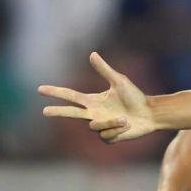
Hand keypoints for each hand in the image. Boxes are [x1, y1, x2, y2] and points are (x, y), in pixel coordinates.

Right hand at [38, 52, 156, 142]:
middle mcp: (94, 113)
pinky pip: (106, 135)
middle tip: (44, 111)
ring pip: (95, 126)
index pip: (70, 96)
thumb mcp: (119, 81)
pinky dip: (117, 130)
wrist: (150, 114)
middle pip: (70, 113)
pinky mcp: (108, 137)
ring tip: (125, 118)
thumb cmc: (136, 97)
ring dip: (111, 122)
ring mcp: (100, 126)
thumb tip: (92, 54)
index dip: (56, 92)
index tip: (40, 89)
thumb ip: (104, 70)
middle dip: (58, 111)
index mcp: (93, 100)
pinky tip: (126, 126)